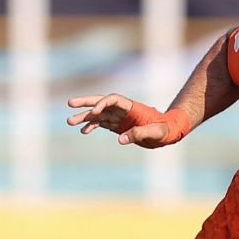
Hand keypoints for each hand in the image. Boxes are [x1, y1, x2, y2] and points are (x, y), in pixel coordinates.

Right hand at [67, 94, 182, 146]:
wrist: (168, 132)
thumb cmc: (165, 129)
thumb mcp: (156, 132)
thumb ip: (140, 133)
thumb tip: (121, 139)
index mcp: (132, 107)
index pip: (113, 99)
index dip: (103, 103)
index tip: (95, 111)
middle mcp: (123, 110)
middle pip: (101, 102)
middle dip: (86, 102)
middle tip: (70, 103)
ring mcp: (119, 118)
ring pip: (98, 114)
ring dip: (84, 117)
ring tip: (70, 122)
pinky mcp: (118, 126)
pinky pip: (102, 124)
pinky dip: (92, 126)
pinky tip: (84, 131)